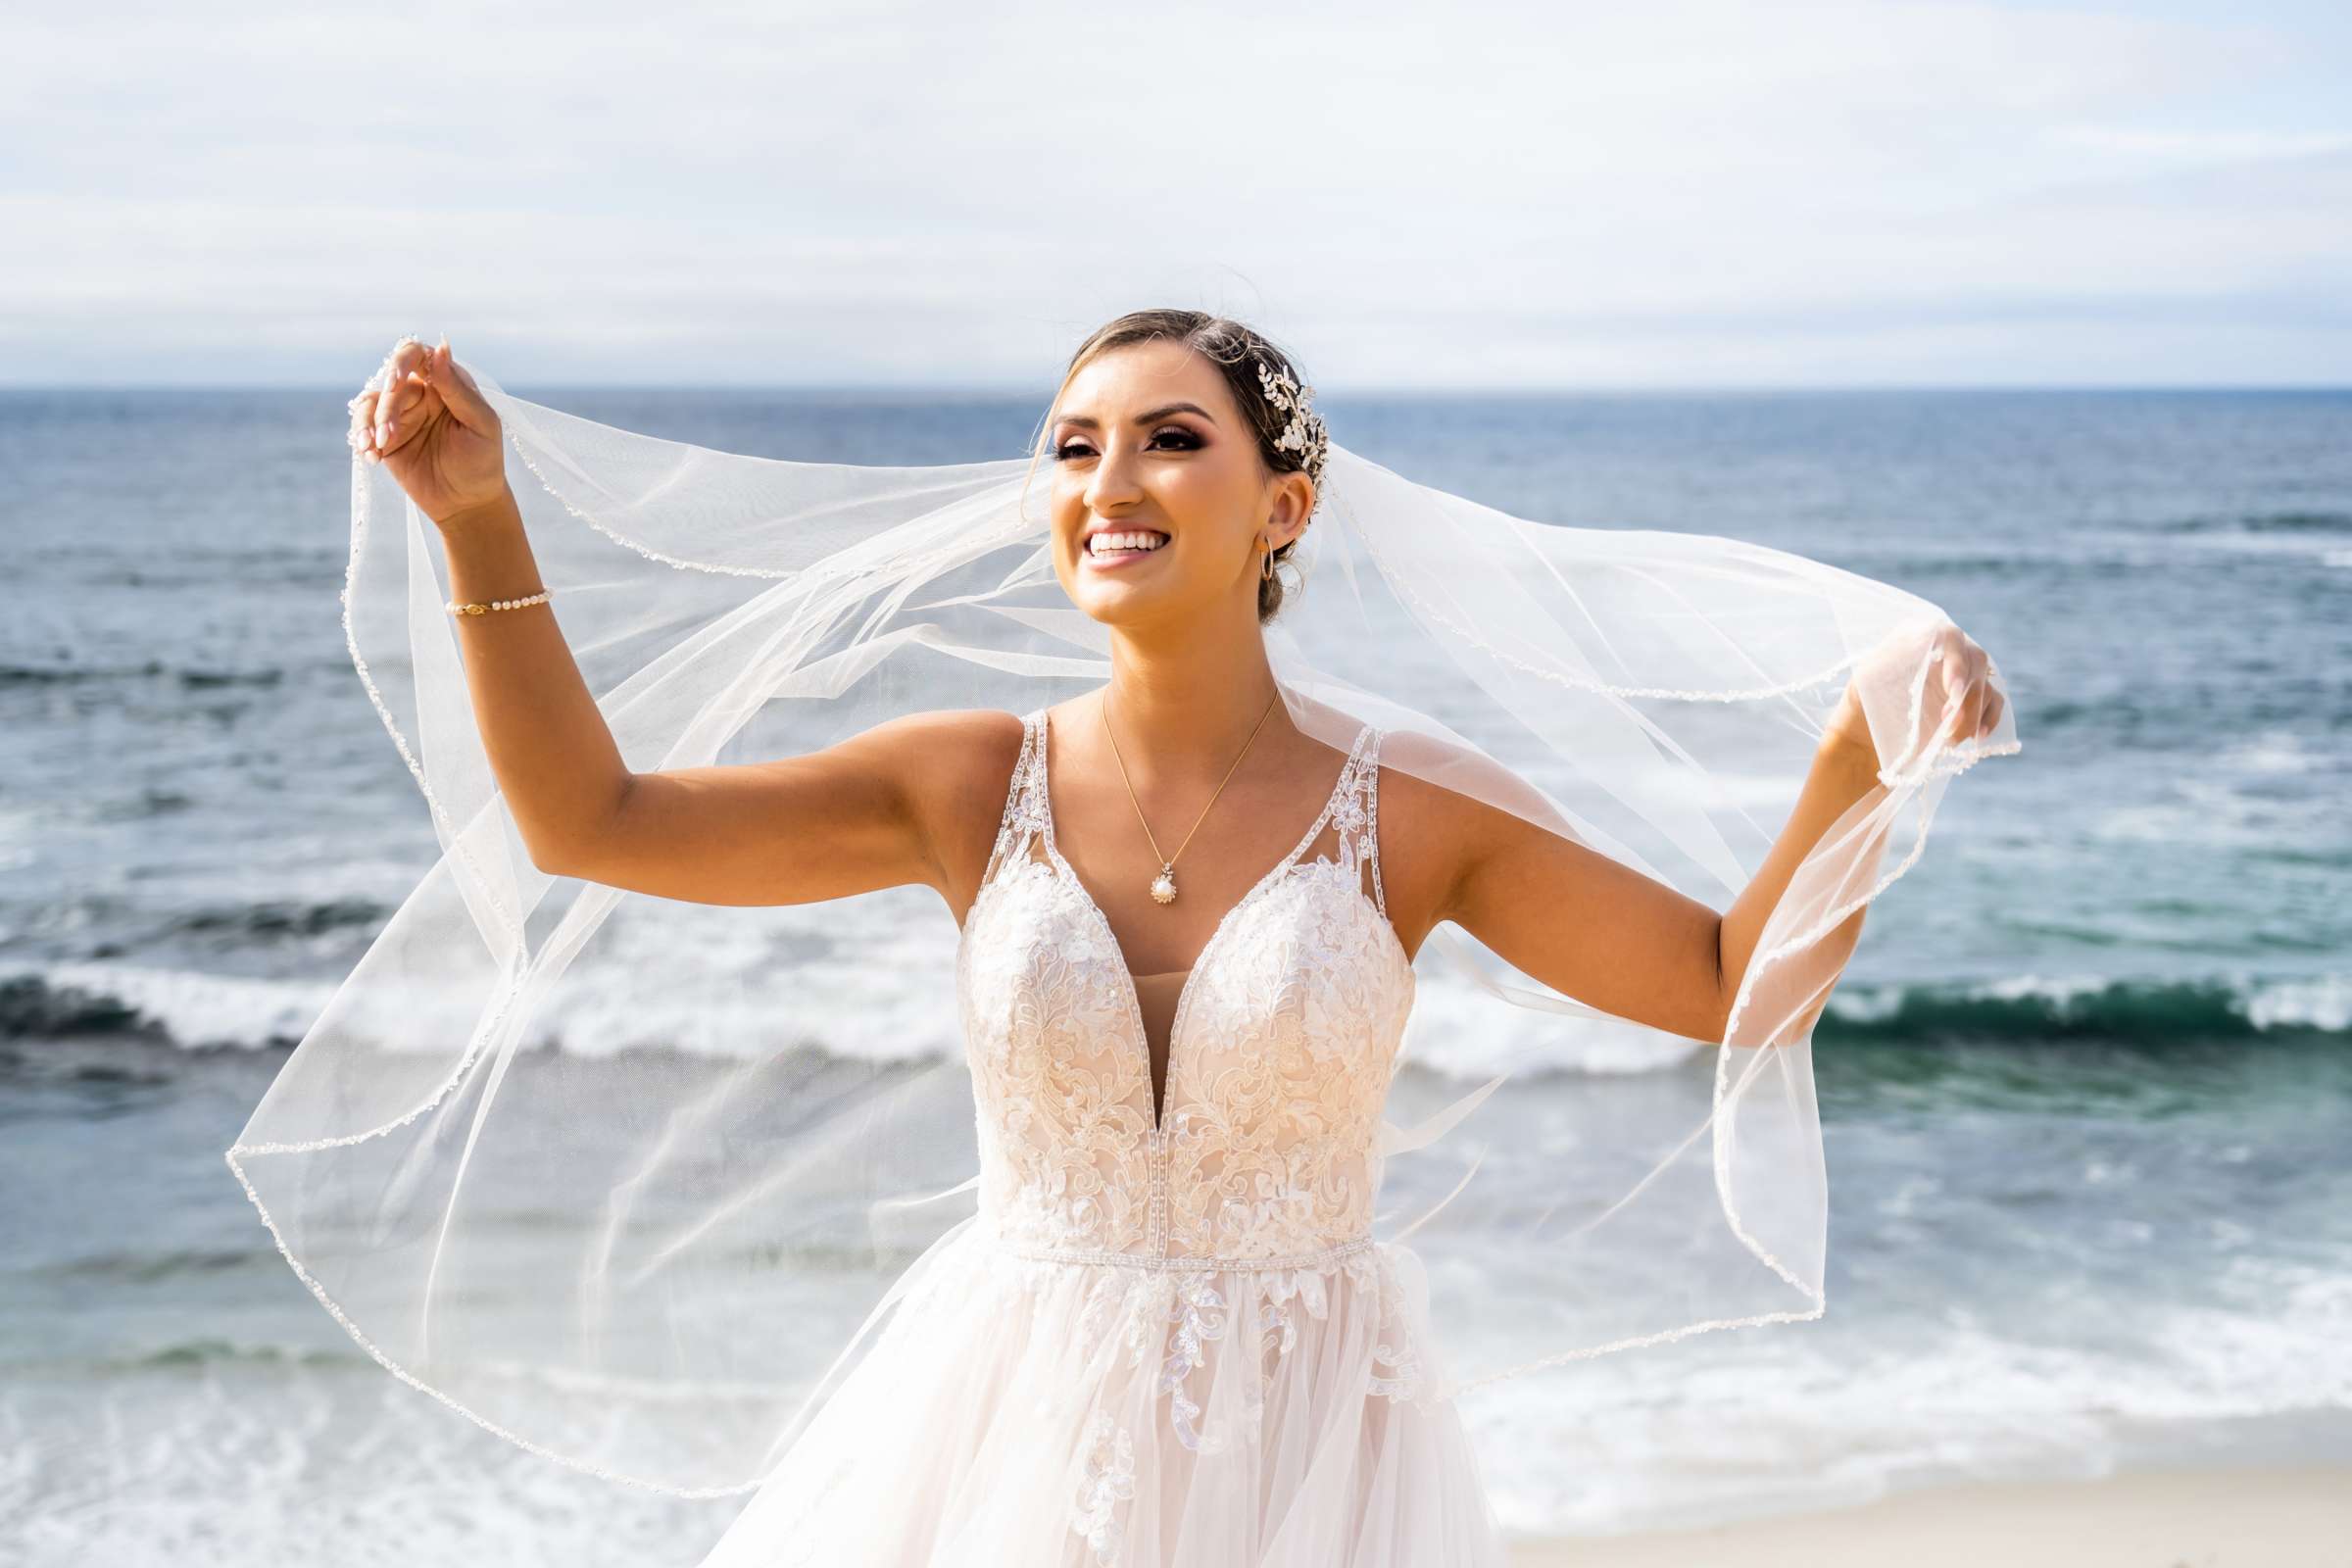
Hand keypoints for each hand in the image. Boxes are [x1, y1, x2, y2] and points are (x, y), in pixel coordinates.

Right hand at [346, 334, 509, 528]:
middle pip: (390, 383)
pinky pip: (364, 428)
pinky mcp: (385, 438)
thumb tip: (441, 348)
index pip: (417, 355)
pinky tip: (372, 457)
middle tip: (388, 433)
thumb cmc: (483, 461)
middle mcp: (420, 393)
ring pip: (370, 403)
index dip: (402, 361)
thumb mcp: (481, 425)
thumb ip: (459, 389)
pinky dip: (362, 439)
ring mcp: (400, 415)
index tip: (396, 381)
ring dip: (367, 424)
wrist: (468, 504)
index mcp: (446, 382)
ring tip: (375, 448)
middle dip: (386, 407)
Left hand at [1825, 620, 2004, 769]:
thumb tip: (1917, 647)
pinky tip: (1977, 737)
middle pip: (1975, 660)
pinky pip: (1994, 701)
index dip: (1956, 662)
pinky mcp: (1971, 696)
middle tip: (1948, 725)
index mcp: (1920, 636)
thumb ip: (1889, 662)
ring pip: (1985, 683)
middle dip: (1967, 695)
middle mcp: (1946, 650)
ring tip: (1950, 740)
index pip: (1949, 636)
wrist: (1867, 732)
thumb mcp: (1865, 680)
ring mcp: (1961, 672)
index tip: (1953, 692)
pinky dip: (1989, 718)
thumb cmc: (1863, 701)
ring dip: (1973, 713)